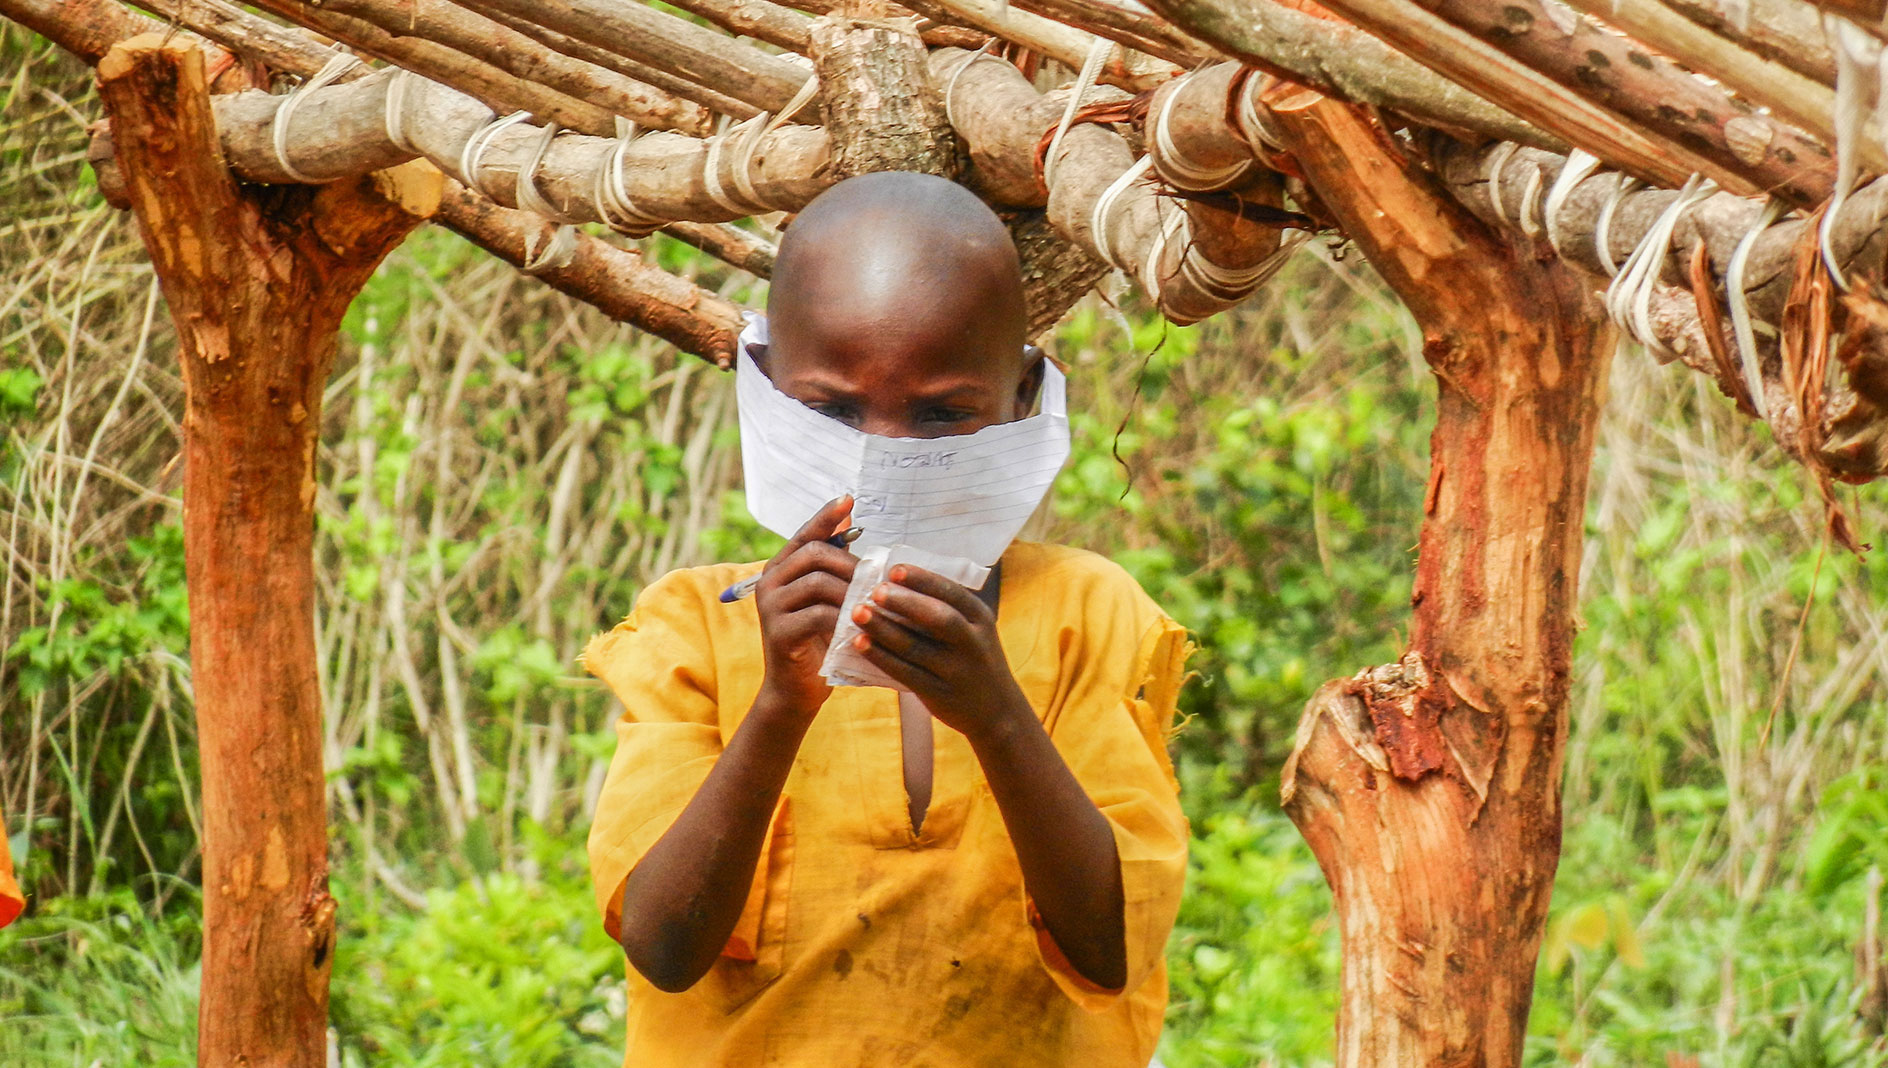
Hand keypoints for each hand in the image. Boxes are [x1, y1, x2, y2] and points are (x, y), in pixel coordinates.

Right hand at [754, 496, 856, 722]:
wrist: (796, 691)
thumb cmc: (818, 642)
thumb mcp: (827, 600)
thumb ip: (835, 567)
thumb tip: (851, 522)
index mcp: (781, 569)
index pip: (806, 533)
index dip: (827, 516)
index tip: (849, 498)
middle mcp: (769, 582)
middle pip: (816, 554)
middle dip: (852, 564)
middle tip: (878, 581)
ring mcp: (771, 607)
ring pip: (819, 582)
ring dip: (853, 592)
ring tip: (875, 604)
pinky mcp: (778, 632)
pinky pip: (818, 614)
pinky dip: (845, 618)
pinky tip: (862, 626)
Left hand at [848, 564, 1031, 744]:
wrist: (997, 711)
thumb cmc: (975, 659)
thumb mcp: (975, 629)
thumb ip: (947, 608)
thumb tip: (898, 582)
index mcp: (980, 618)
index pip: (952, 593)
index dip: (923, 580)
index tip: (894, 569)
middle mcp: (972, 643)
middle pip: (938, 618)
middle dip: (905, 602)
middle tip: (875, 591)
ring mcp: (956, 671)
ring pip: (916, 647)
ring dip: (884, 629)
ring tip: (858, 613)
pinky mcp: (939, 694)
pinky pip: (906, 673)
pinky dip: (881, 657)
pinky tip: (861, 643)